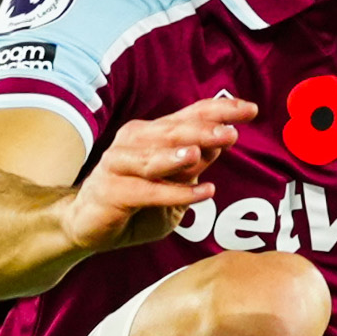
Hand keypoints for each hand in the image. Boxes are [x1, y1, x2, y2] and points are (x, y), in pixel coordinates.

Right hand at [67, 95, 253, 257]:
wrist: (86, 225)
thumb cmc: (131, 201)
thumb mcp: (171, 184)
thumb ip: (191, 166)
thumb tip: (219, 144)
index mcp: (153, 133)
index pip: (191, 114)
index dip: (220, 110)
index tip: (251, 110)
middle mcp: (135, 141)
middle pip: (175, 130)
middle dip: (205, 130)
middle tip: (231, 132)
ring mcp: (120, 163)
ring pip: (156, 156)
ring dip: (182, 154)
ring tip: (206, 151)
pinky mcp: (112, 190)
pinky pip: (149, 191)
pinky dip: (176, 192)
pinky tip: (204, 192)